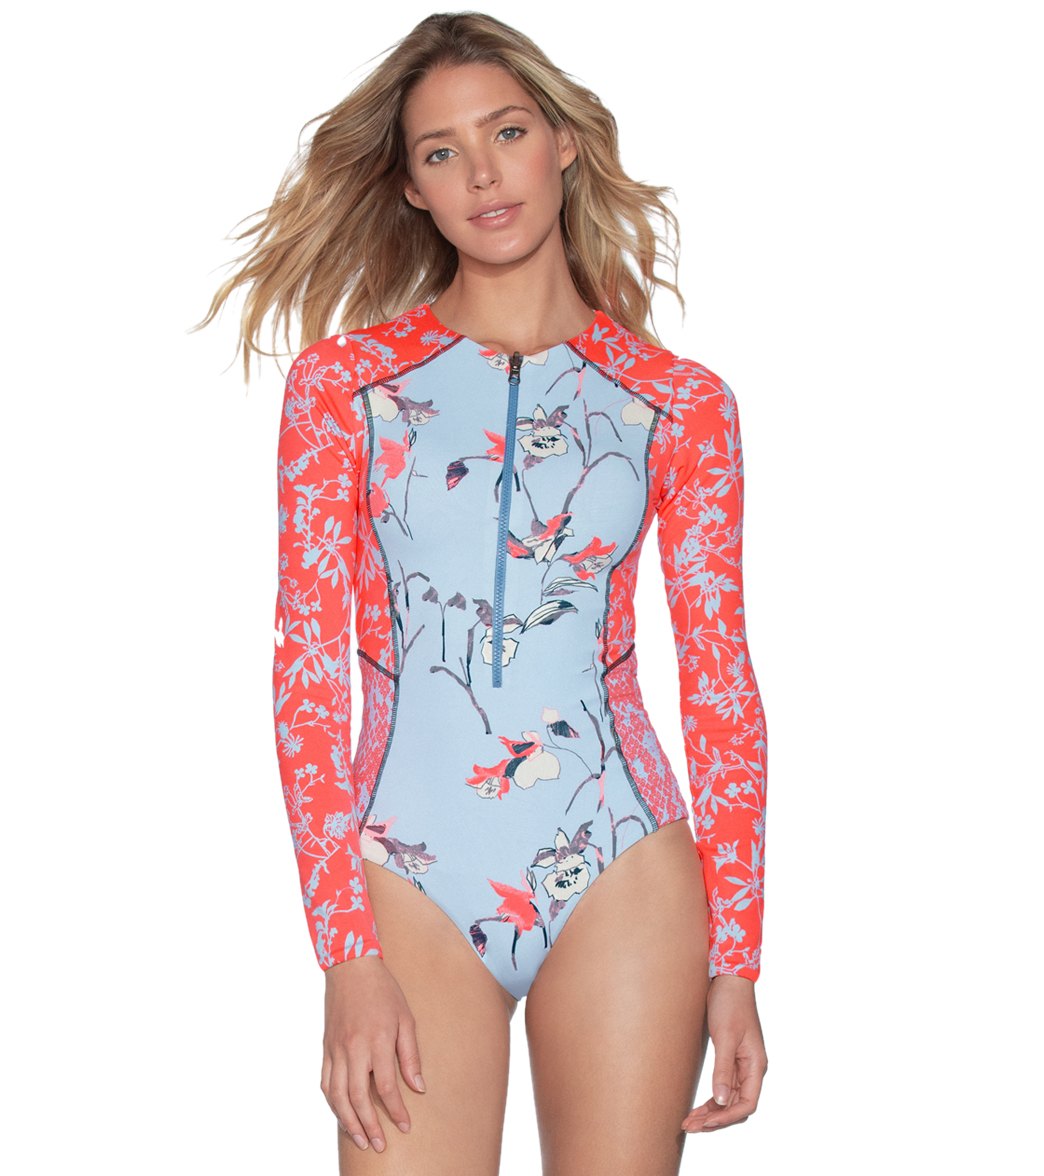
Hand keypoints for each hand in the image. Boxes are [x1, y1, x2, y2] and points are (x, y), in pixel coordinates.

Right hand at [321, 957, 426, 1152]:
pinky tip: (342, 1115)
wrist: (351, 968)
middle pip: (358, 1098)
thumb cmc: (384, 991)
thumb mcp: (406, 1018)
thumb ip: (410, 1055)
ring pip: (337, 1096)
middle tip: (380, 1145)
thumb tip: (418, 1087)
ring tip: (361, 1139)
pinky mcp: (326, 1048)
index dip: (396, 1110)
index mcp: (377, 1040)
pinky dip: (332, 1104)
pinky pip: (325, 1083)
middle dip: (370, 1125)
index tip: (405, 1126)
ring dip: (348, 1121)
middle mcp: (354, 1048)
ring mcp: (336, 1050)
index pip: (386, 1086)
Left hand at [682, 974, 766, 1132]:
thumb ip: (723, 1069)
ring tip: (689, 1122)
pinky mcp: (731, 1058)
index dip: (726, 1117)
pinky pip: (723, 1087)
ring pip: (728, 1099)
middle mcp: (751, 1069)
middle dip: (714, 1119)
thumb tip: (719, 1101)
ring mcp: (741, 1065)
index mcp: (756, 1066)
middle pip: (736, 1106)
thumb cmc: (730, 1004)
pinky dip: (711, 1099)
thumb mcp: (725, 1036)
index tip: (705, 1122)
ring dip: (711, 1112)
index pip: (746, 1104)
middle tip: (689, 1127)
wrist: (729, 980)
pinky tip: (698, 1106)